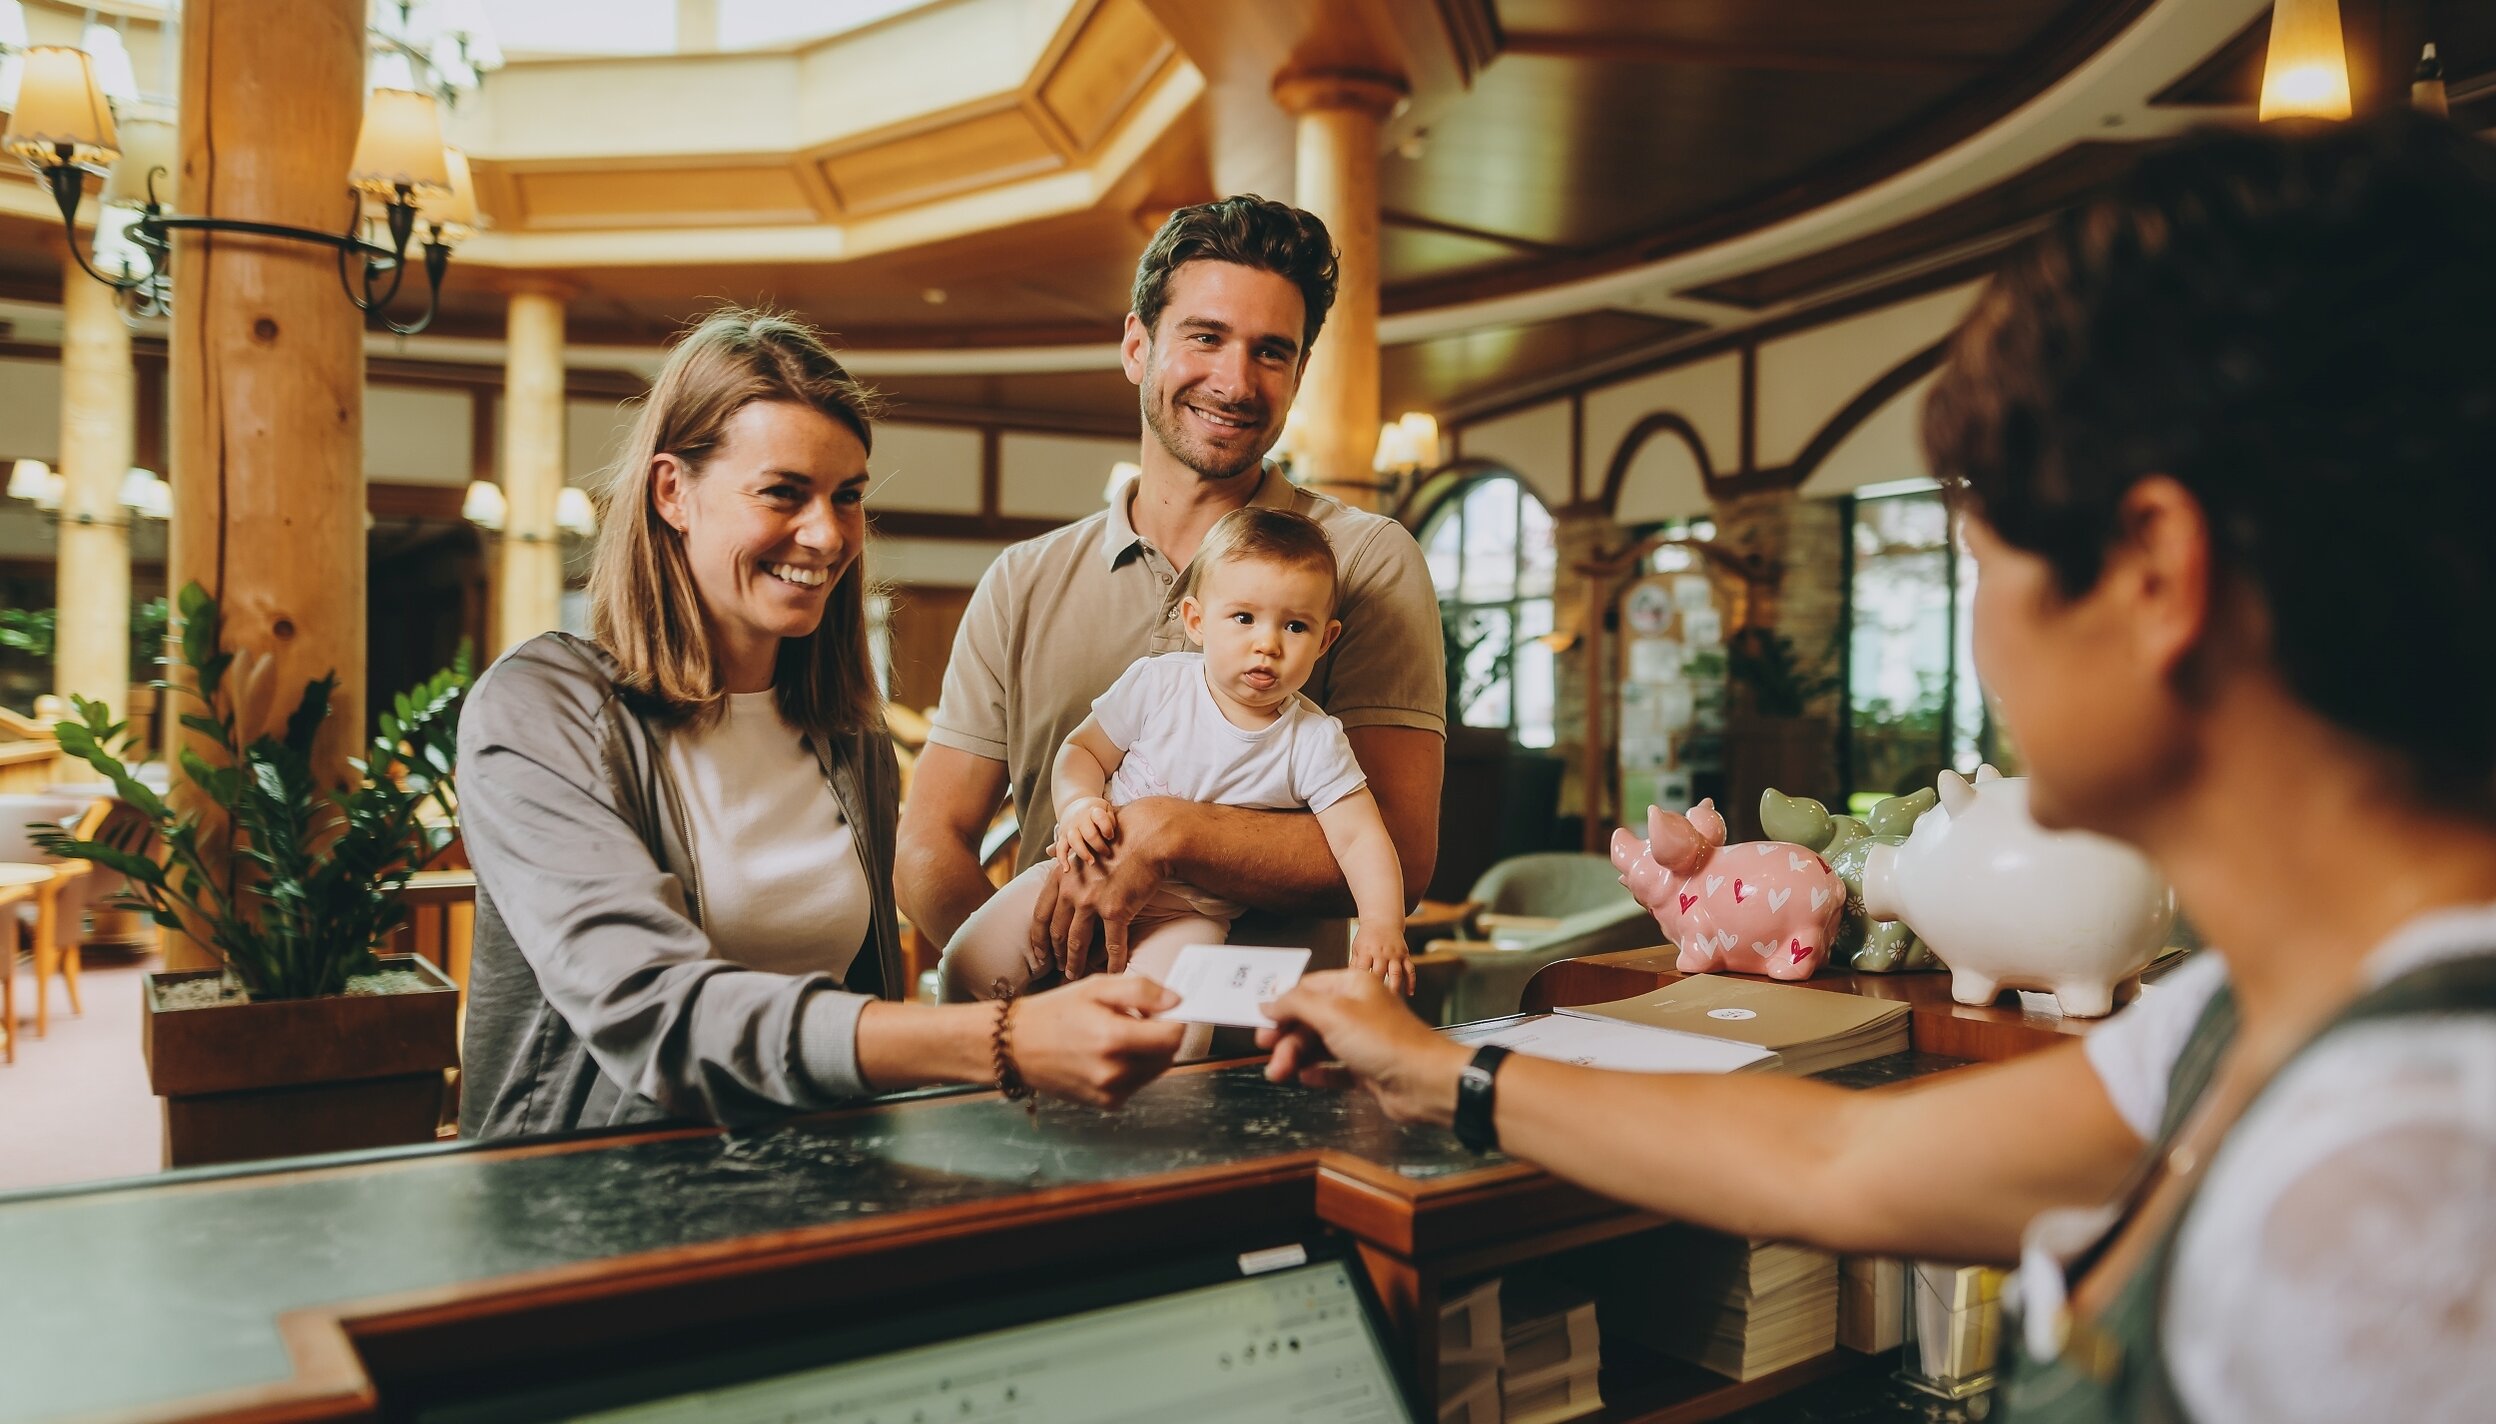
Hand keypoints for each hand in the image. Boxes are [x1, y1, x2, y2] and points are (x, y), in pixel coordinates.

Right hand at [1009, 974, 1186, 1108]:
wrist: (1017, 1046)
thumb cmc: (1056, 1012)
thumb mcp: (1097, 988)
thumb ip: (1142, 991)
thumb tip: (1177, 1000)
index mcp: (1112, 1038)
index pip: (1173, 1036)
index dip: (1175, 1020)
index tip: (1166, 1010)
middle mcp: (1114, 1071)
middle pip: (1168, 1055)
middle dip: (1161, 1035)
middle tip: (1137, 1019)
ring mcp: (1110, 1092)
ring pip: (1155, 1070)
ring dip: (1148, 1052)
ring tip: (1118, 1036)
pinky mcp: (1107, 1103)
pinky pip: (1138, 1083)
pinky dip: (1134, 1067)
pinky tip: (1109, 1054)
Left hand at [1029, 800, 1172, 977]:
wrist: (1148, 836)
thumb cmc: (1119, 836)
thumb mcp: (1083, 839)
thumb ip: (1065, 850)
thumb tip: (1049, 848)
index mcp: (1061, 875)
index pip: (1040, 914)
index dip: (1038, 938)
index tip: (1039, 953)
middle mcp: (1071, 890)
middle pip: (1056, 932)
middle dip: (1056, 954)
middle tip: (1058, 968)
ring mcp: (1092, 902)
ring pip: (1077, 943)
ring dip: (1075, 962)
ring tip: (1076, 975)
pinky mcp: (1116, 911)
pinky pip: (1113, 946)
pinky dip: (1113, 963)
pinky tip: (1113, 972)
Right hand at [1053, 797, 1119, 869]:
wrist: (1076, 805)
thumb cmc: (1097, 812)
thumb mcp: (1106, 810)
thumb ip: (1110, 820)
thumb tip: (1108, 835)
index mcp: (1093, 811)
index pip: (1100, 818)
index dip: (1107, 829)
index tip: (1111, 836)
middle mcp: (1080, 819)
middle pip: (1089, 834)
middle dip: (1099, 846)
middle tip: (1107, 853)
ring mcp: (1070, 828)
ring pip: (1074, 841)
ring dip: (1084, 853)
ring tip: (1092, 862)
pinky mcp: (1062, 837)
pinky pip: (1060, 849)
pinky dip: (1062, 860)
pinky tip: (1067, 870)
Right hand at [1256, 970, 1469, 1125]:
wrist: (1425, 1082)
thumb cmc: (1386, 1041)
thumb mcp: (1332, 1014)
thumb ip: (1296, 1004)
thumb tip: (1268, 1002)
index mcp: (1353, 987)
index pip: (1308, 989)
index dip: (1282, 1005)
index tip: (1261, 1023)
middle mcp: (1358, 1011)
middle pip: (1310, 1020)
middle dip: (1286, 1038)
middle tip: (1267, 1054)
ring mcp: (1363, 1042)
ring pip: (1319, 1046)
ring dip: (1296, 1058)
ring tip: (1278, 1073)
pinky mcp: (1367, 1070)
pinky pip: (1335, 1069)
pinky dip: (1318, 1072)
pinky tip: (1304, 1077)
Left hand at [1350, 925, 1415, 996]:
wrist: (1383, 921)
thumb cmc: (1367, 937)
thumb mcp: (1357, 947)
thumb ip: (1354, 965)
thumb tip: (1348, 984)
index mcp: (1367, 951)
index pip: (1363, 969)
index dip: (1361, 982)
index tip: (1358, 996)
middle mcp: (1381, 953)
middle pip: (1380, 972)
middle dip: (1378, 987)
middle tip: (1375, 1004)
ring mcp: (1394, 954)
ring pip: (1396, 973)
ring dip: (1395, 987)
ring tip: (1392, 1001)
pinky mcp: (1405, 955)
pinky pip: (1410, 969)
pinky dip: (1411, 982)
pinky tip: (1409, 993)